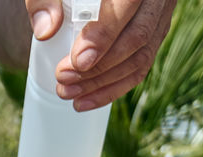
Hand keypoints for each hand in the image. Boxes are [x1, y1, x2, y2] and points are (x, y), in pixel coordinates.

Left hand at [26, 0, 176, 110]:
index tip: (78, 61)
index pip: (126, 4)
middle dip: (99, 67)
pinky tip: (87, 100)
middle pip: (138, 35)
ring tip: (69, 94)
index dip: (104, 35)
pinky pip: (142, 64)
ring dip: (104, 82)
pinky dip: (114, 86)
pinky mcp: (155, 31)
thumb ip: (44, 0)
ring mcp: (158, 14)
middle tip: (64, 80)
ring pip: (142, 55)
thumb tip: (45, 31)